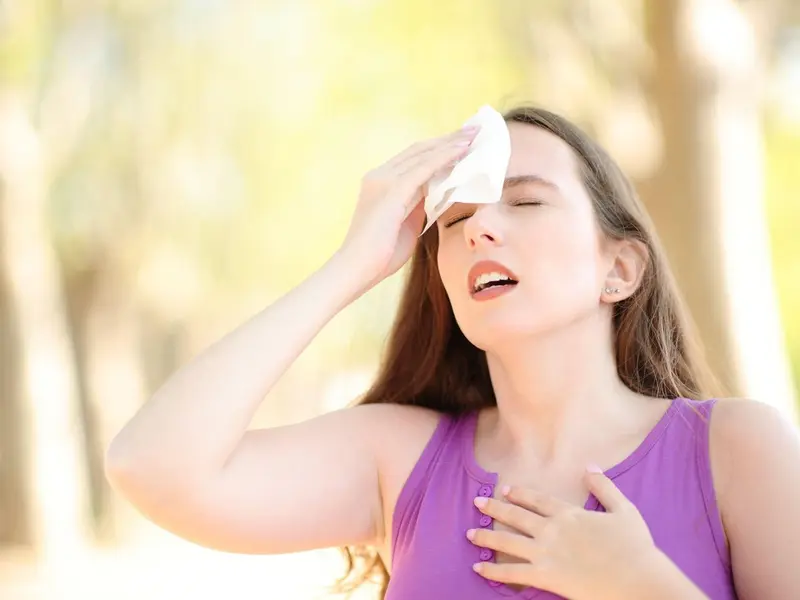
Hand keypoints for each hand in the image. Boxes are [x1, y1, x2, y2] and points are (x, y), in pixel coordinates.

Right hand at [337, 126, 478, 290]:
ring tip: (474, 135)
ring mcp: (383, 181)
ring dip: (450, 143)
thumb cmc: (381, 255)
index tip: (463, 141)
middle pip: (419, 149)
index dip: (439, 147)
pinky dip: (444, 157)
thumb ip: (419, 206)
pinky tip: (462, 151)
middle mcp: (379, 176)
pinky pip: (423, 168)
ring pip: (423, 154)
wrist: (356, 269)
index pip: (413, 157)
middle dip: (448, 138)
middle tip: (474, 130)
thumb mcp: (407, 224)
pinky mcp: (391, 190)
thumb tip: (439, 194)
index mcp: (380, 182)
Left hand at [468, 467, 662, 599]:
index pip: (538, 500)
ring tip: (469, 534)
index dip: (520, 494)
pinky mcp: (546, 577)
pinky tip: (478, 569)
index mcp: (570, 514)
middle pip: (516, 516)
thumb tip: (590, 466)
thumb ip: (604, 487)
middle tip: (477, 503)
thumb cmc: (635, 548)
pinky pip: (513, 574)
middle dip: (495, 508)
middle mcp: (553, 530)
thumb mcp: (624, 510)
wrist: (638, 580)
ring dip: (486, 537)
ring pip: (508, 542)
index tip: (505, 489)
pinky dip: (493, 572)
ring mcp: (547, 553)